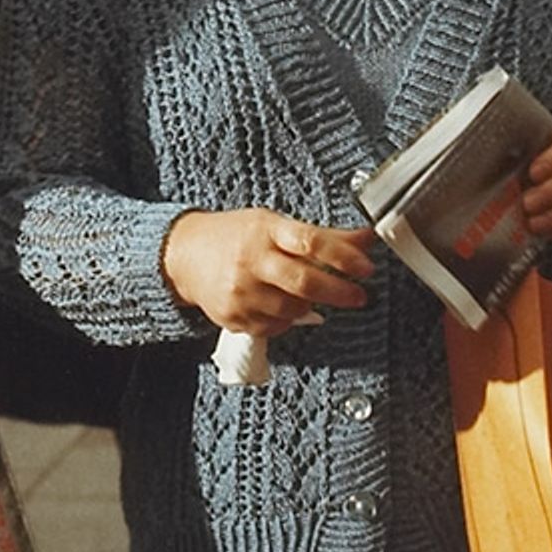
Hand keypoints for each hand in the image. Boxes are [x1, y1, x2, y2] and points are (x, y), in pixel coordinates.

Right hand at [160, 209, 373, 335]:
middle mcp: (251, 260)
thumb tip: (367, 239)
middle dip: (340, 292)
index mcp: (265, 230)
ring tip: (305, 294)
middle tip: (359, 295)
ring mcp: (240, 292)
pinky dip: (285, 319)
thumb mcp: (275, 225)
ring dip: (309, 305)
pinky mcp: (233, 317)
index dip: (344, 257)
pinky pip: (275, 327)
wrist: (184, 256)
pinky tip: (278, 304)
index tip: (366, 267)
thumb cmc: (235, 236)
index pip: (311, 242)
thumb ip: (321, 235)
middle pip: (305, 282)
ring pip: (293, 310)